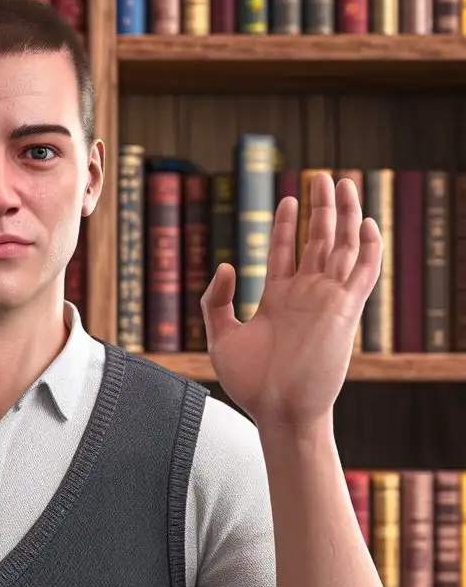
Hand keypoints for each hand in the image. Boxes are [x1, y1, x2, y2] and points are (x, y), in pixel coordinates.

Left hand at [199, 172, 381, 431]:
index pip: (285, 251)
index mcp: (278, 299)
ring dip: (345, 215)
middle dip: (321, 208)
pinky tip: (367, 221)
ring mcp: (326, 300)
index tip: (288, 199)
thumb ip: (217, 300)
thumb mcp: (221, 336)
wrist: (277, 410)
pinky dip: (368, 246)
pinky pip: (363, 272)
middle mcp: (305, 295)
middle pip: (318, 240)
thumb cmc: (251, 383)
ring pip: (342, 247)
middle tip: (322, 176)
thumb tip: (227, 264)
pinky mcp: (344, 310)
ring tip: (343, 182)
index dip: (286, 224)